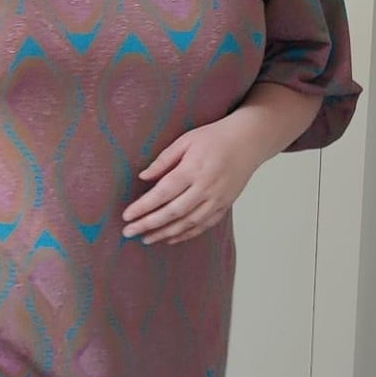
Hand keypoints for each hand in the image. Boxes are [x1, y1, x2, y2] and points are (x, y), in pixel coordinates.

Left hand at [122, 117, 261, 244]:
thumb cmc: (214, 137)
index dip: (143, 206)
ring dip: (165, 233)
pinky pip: (203, 225)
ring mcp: (217, 199)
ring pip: (188, 223)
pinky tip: (170, 238)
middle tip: (129, 232)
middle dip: (149, 224)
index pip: (163, 193)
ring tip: (146, 239)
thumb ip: (163, 160)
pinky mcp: (225, 205)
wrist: (248, 141)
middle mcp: (206, 187)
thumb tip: (143, 177)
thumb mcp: (185, 140)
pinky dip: (186, 234)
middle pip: (173, 212)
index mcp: (193, 169)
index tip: (127, 215)